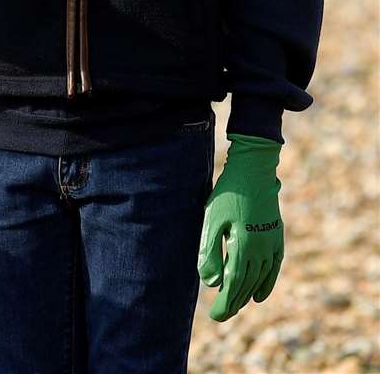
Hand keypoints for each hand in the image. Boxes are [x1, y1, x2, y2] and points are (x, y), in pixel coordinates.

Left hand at [198, 133, 284, 320]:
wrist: (253, 172)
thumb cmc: (227, 195)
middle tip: (221, 316)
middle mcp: (261, 251)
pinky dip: (267, 283)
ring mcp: (271, 245)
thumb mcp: (212, 221)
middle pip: (247, 285)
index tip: (215, 317)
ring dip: (247, 295)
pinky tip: (259, 295)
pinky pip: (274, 268)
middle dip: (234, 302)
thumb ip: (211, 252)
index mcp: (244, 248)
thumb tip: (211, 284)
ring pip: (260, 279)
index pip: (234, 284)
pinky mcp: (277, 238)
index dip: (225, 303)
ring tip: (236, 306)